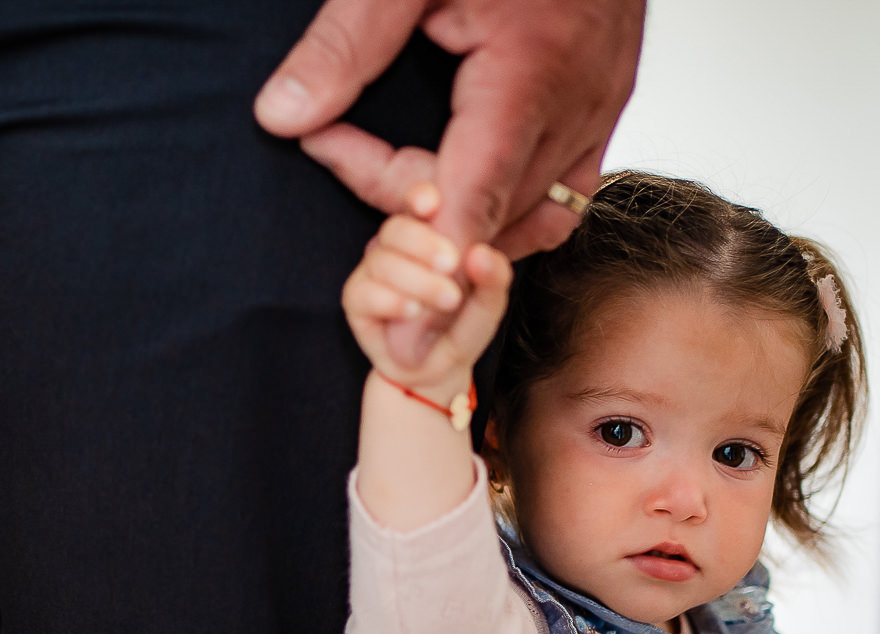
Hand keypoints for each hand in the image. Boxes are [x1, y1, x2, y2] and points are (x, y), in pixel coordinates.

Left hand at [258, 0, 643, 365]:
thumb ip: (346, 44)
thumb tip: (284, 115)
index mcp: (528, 75)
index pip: (476, 199)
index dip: (437, 271)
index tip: (403, 335)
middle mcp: (576, 108)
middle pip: (492, 215)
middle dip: (415, 219)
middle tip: (338, 150)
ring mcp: (599, 113)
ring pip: (534, 218)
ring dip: (465, 221)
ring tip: (398, 180)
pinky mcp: (604, 110)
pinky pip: (563, 196)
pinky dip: (510, 212)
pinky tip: (466, 194)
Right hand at [341, 184, 511, 392]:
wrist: (438, 370)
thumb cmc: (461, 327)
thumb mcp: (488, 305)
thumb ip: (494, 279)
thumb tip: (482, 253)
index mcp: (427, 236)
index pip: (417, 203)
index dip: (420, 197)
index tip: (433, 205)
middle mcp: (396, 248)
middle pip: (396, 228)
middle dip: (424, 243)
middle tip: (453, 264)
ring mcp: (373, 272)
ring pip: (382, 261)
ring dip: (417, 280)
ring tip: (447, 300)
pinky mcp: (356, 300)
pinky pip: (364, 292)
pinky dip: (390, 300)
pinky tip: (413, 312)